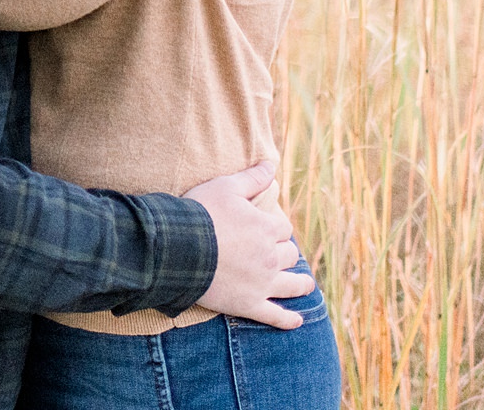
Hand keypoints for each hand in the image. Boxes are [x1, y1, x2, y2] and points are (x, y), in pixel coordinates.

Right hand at [185, 160, 311, 328]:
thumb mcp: (225, 187)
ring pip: (292, 284)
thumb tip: (271, 163)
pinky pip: (275, 315)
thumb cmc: (200, 213)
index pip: (283, 227)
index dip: (274, 226)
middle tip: (277, 253)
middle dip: (285, 252)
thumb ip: (252, 177)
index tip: (266, 227)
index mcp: (267, 228)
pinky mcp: (249, 304)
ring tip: (305, 284)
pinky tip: (296, 321)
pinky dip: (288, 319)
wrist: (177, 249)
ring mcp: (262, 283)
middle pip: (289, 254)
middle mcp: (270, 257)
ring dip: (300, 284)